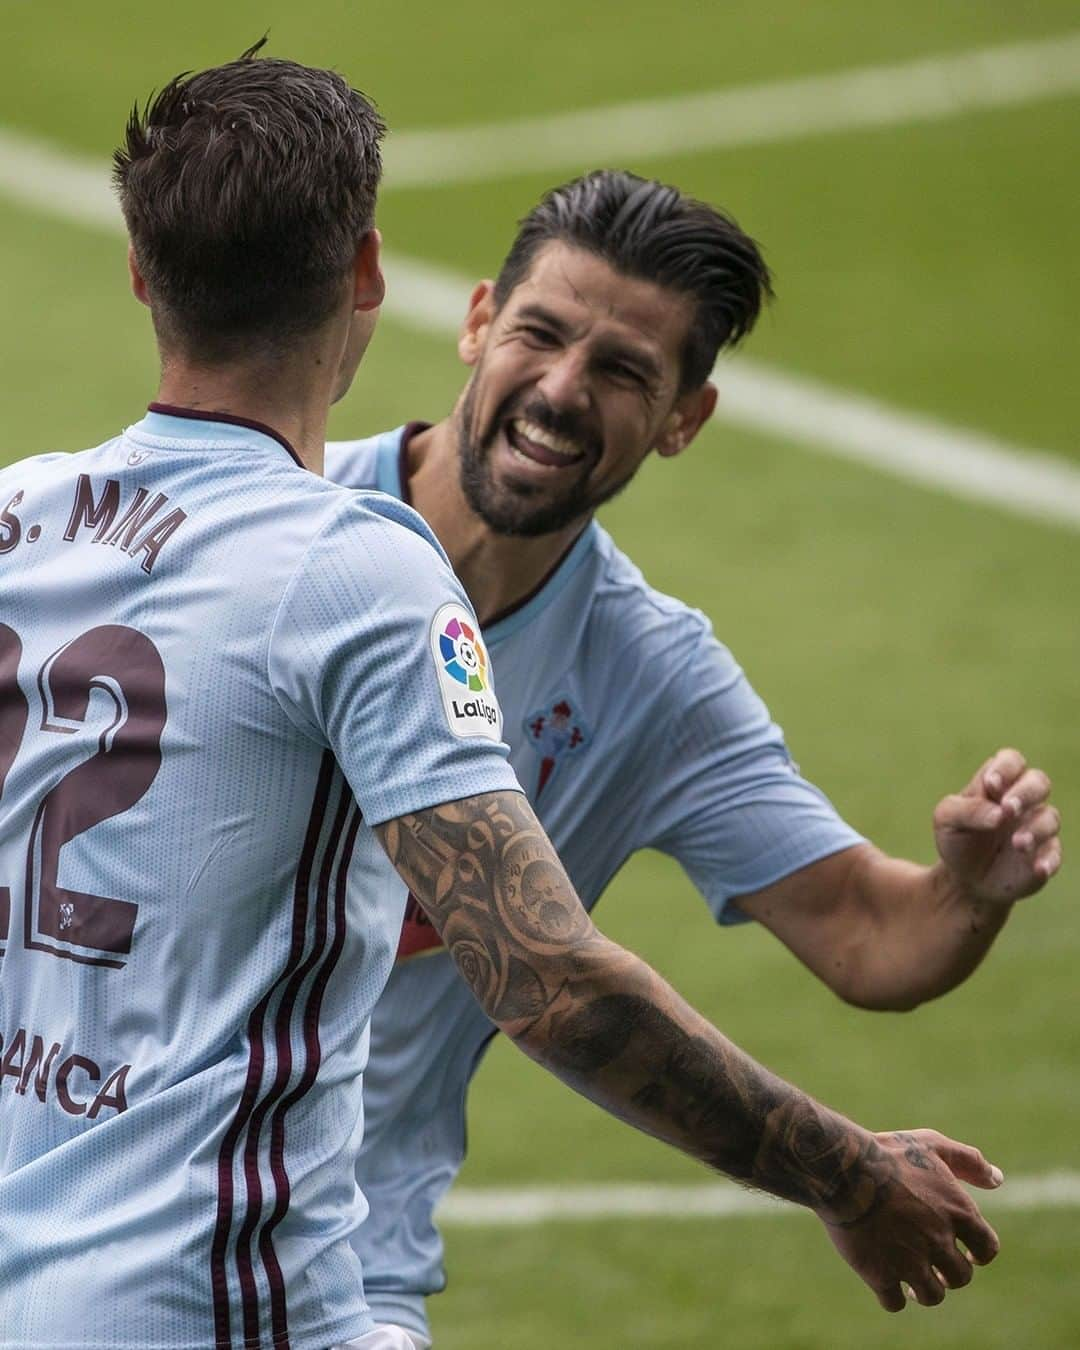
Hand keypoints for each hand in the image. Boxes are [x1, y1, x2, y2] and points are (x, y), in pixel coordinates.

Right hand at [822, 1129, 1001, 1311]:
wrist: (842, 1168)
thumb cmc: (887, 1153)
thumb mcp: (931, 1144)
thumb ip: (968, 1161)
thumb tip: (998, 1180)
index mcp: (957, 1212)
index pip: (987, 1249)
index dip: (978, 1254)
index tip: (966, 1254)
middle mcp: (939, 1240)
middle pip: (960, 1277)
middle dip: (948, 1273)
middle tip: (929, 1263)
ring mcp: (910, 1260)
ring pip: (931, 1295)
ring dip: (922, 1290)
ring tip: (909, 1281)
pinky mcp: (880, 1274)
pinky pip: (893, 1302)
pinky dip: (890, 1296)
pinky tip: (882, 1279)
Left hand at [934, 748, 1061, 902]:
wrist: (964, 879)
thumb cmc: (956, 839)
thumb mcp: (947, 820)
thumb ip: (968, 810)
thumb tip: (998, 814)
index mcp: (997, 785)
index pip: (1011, 761)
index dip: (1006, 768)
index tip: (991, 784)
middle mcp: (1022, 801)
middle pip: (1038, 782)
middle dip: (1026, 793)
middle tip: (1009, 809)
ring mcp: (1036, 827)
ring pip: (1050, 817)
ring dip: (1035, 829)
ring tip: (1016, 844)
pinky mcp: (1044, 854)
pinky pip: (1055, 853)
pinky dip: (1049, 859)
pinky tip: (1037, 868)